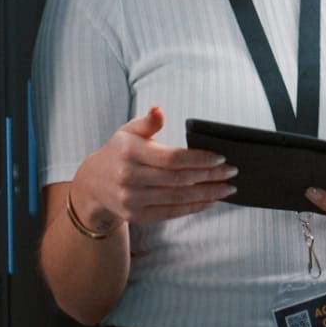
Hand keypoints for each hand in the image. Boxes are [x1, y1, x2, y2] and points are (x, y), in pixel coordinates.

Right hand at [68, 106, 237, 232]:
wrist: (93, 184)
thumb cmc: (120, 151)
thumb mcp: (129, 131)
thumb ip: (148, 122)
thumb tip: (159, 110)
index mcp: (129, 153)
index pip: (171, 158)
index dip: (198, 159)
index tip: (221, 158)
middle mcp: (129, 179)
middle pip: (178, 179)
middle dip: (209, 176)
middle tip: (232, 172)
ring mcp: (131, 200)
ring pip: (177, 198)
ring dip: (207, 194)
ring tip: (227, 188)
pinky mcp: (136, 216)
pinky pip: (170, 212)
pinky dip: (193, 207)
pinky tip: (210, 201)